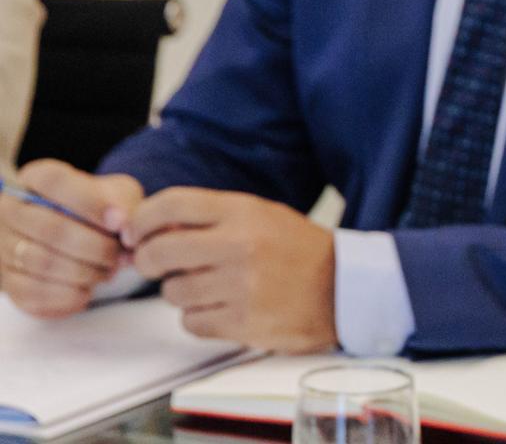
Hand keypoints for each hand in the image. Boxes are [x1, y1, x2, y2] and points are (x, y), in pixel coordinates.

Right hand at [0, 159, 143, 317]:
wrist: (80, 235)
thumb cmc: (100, 210)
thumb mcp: (116, 194)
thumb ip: (123, 202)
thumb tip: (121, 224)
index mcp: (35, 178)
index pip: (54, 182)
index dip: (91, 203)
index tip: (120, 223)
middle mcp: (8, 209)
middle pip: (50, 229)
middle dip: (95, 247)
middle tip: (120, 257)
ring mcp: (2, 245)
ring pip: (40, 263)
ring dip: (83, 273)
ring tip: (108, 272)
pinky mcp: (4, 280)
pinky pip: (31, 293)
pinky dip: (66, 296)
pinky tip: (86, 290)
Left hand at [124, 188, 337, 352]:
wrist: (347, 288)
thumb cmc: (299, 251)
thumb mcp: (260, 217)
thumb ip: (209, 219)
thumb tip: (149, 231)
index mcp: (243, 212)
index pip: (171, 205)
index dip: (141, 220)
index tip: (136, 234)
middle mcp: (240, 245)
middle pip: (159, 251)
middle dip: (149, 261)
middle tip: (158, 265)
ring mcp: (241, 285)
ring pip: (172, 293)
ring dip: (181, 293)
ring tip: (209, 288)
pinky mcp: (243, 322)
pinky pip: (191, 322)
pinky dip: (199, 319)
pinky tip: (223, 308)